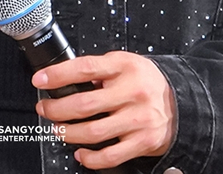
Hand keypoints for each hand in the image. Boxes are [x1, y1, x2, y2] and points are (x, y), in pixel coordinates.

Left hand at [33, 51, 175, 169]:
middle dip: (56, 109)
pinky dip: (90, 158)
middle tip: (45, 109)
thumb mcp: (125, 63)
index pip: (85, 68)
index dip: (59, 74)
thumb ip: (101, 69)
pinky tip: (81, 153)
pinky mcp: (142, 142)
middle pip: (84, 104)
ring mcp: (137, 119)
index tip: (40, 79)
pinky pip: (110, 155)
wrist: (182, 102)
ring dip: (68, 133)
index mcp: (124, 67)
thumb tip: (68, 78)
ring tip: (58, 130)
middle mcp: (131, 92)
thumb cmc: (147, 81)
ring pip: (93, 132)